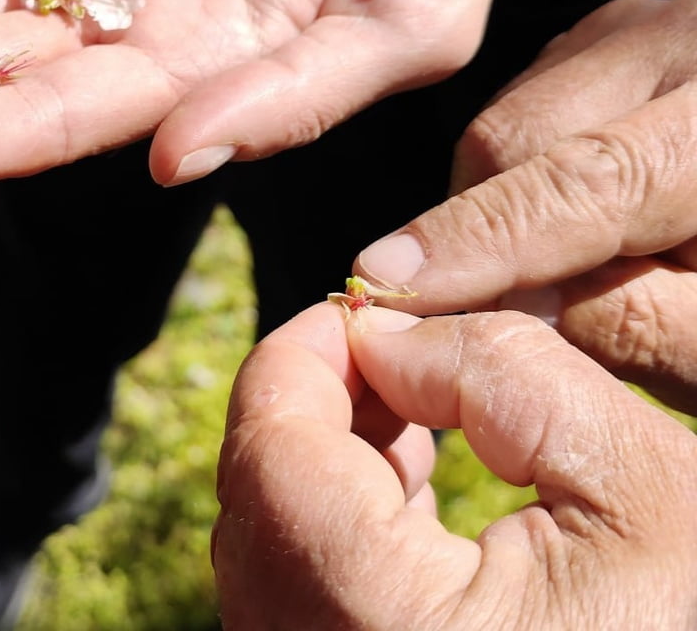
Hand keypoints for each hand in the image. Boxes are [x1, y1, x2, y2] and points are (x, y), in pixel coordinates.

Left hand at [213, 303, 696, 629]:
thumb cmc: (674, 630)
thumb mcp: (637, 487)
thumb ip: (503, 374)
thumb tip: (385, 335)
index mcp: (377, 611)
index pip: (268, 446)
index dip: (303, 352)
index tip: (361, 312)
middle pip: (257, 489)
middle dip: (319, 399)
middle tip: (389, 353)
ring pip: (269, 535)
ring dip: (326, 453)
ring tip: (410, 412)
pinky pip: (296, 583)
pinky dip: (336, 515)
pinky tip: (407, 486)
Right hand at [355, 0, 696, 411]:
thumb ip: (620, 324)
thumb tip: (481, 311)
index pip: (590, 181)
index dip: (481, 242)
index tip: (387, 289)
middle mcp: (684, 38)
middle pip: (519, 138)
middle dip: (484, 234)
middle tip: (511, 318)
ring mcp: (642, 21)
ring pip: (508, 121)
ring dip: (506, 208)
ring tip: (588, 266)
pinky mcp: (614, 27)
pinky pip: (525, 107)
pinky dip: (526, 176)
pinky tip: (587, 219)